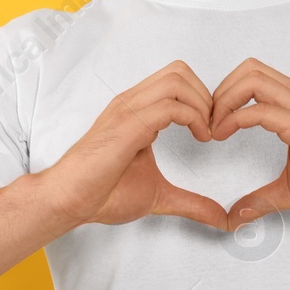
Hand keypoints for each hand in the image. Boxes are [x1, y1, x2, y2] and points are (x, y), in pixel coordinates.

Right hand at [42, 60, 226, 230]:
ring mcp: (128, 110)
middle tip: (212, 129)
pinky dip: (194, 118)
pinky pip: (170, 106)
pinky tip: (199, 139)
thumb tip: (220, 219)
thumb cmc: (102, 193)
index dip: (201, 99)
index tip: (211, 130)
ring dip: (201, 104)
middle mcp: (131, 102)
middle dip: (206, 96)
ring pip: (177, 80)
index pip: (176, 79)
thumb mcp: (158, 195)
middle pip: (179, 71)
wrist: (69, 199)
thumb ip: (191, 202)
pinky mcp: (128, 125)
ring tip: (206, 133)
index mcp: (136, 110)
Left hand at [207, 58, 289, 225]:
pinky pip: (261, 110)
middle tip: (208, 125)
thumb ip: (261, 198)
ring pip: (251, 78)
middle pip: (248, 68)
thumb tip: (236, 217)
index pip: (253, 76)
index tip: (213, 126)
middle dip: (220, 92)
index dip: (225, 95)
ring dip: (223, 100)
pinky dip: (233, 119)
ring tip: (214, 130)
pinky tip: (223, 137)